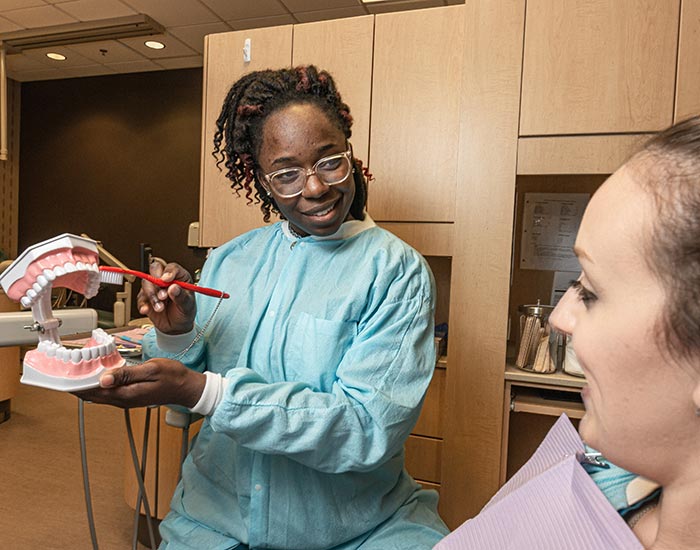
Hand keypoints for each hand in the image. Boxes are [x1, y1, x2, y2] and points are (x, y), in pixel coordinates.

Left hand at [73, 358, 205, 408]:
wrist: (186, 388)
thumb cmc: (172, 377)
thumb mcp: (152, 369)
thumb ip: (127, 374)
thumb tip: (104, 378)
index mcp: (126, 394)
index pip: (93, 391)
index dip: (76, 384)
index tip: (64, 374)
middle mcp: (123, 400)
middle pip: (91, 395)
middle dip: (77, 385)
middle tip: (64, 370)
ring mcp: (125, 400)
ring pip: (98, 395)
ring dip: (86, 385)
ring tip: (75, 372)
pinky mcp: (129, 397)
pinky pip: (106, 393)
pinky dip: (97, 385)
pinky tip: (95, 376)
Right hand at [137, 260, 195, 334]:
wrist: (177, 326)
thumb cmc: (185, 311)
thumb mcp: (188, 305)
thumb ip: (181, 296)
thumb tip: (173, 288)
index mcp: (179, 277)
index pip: (172, 267)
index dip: (168, 272)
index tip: (167, 280)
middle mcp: (165, 280)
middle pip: (155, 270)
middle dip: (156, 281)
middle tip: (163, 295)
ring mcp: (154, 288)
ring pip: (146, 283)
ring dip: (152, 296)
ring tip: (160, 308)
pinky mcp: (145, 298)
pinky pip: (140, 298)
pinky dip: (143, 304)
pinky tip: (147, 310)